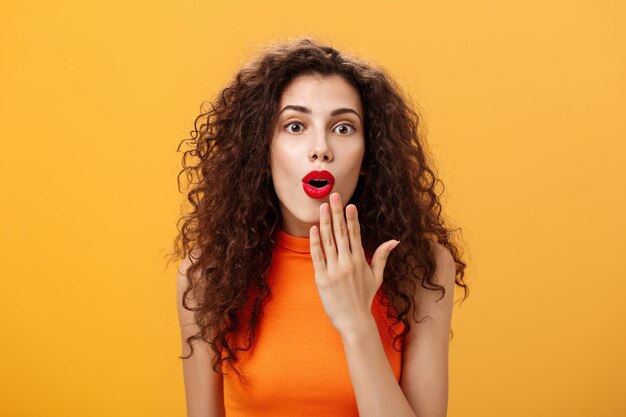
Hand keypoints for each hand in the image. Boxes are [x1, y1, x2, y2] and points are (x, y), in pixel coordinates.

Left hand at [309, 192, 399, 336]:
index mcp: (360, 260)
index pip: (355, 234)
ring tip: (322, 207)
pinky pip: (318, 257)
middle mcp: (348, 263)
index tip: (349, 204)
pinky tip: (313, 229)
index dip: (351, 218)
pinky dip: (315, 242)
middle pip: (341, 233)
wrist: (354, 321)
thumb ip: (382, 256)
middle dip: (337, 213)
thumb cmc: (364, 298)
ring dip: (325, 223)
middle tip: (333, 196)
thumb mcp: (377, 276)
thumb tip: (395, 240)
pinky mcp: (322, 278)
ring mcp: (334, 270)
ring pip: (328, 241)